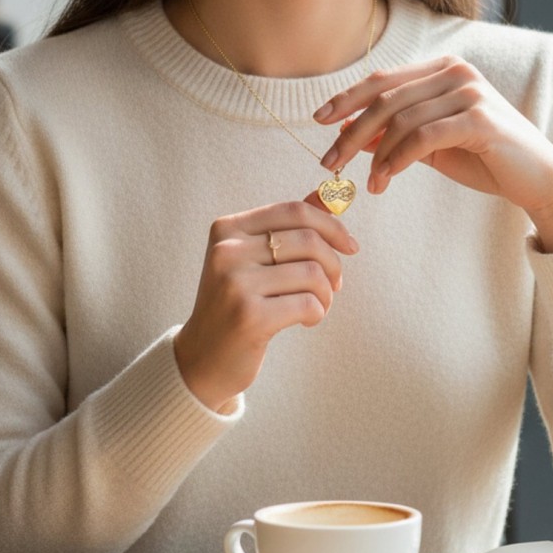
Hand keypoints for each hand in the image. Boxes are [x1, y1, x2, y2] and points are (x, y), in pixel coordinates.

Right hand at [174, 198, 358, 411]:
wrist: (203, 357)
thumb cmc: (235, 303)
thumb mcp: (252, 259)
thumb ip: (287, 227)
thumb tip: (326, 195)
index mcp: (228, 229)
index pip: (293, 211)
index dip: (331, 225)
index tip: (349, 246)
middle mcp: (227, 251)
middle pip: (308, 240)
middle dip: (333, 264)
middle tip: (334, 284)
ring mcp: (236, 283)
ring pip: (312, 273)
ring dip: (326, 293)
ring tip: (318, 305)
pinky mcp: (249, 316)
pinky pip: (307, 303)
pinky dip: (317, 312)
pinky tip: (307, 320)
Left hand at [313, 56, 552, 251]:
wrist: (537, 179)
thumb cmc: (483, 158)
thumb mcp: (431, 145)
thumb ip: (396, 134)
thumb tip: (351, 133)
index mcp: (441, 70)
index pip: (382, 80)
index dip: (347, 99)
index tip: (320, 120)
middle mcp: (454, 72)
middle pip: (385, 98)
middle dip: (351, 131)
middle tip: (329, 162)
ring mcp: (469, 92)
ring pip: (401, 119)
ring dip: (375, 155)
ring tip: (367, 184)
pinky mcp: (480, 118)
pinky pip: (423, 137)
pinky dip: (397, 160)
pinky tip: (384, 180)